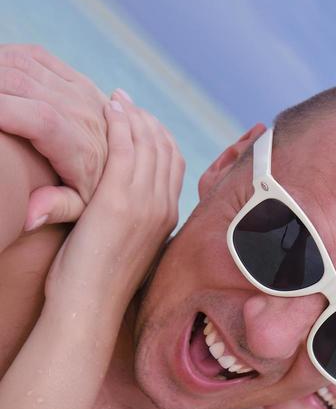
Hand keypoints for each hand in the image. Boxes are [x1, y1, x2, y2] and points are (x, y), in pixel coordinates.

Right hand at [0, 44, 109, 224]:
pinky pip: (37, 57)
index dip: (5, 110)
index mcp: (80, 147)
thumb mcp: (81, 207)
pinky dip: (9, 57)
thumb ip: (56, 207)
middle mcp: (82, 113)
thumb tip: (29, 217)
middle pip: (23, 84)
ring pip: (25, 65)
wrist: (131, 163)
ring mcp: (80, 92)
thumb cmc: (97, 191)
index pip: (41, 119)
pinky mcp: (78, 79)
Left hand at [45, 99, 184, 319]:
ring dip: (132, 116)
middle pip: (165, 149)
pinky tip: (108, 110)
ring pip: (148, 144)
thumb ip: (135, 223)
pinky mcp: (119, 201)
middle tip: (126, 102)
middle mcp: (163, 209)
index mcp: (167, 219)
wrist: (89, 308)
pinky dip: (119, 124)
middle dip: (147, 120)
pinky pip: (125, 150)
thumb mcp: (128, 249)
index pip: (174, 164)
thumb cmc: (98, 285)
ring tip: (116, 100)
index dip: (160, 136)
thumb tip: (130, 210)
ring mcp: (144, 205)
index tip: (141, 119)